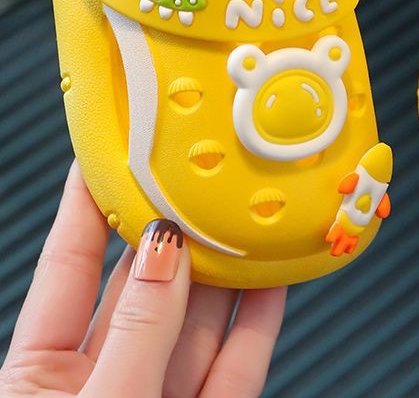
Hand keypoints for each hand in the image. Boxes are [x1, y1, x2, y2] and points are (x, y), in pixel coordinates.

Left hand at [0, 162, 285, 396]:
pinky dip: (259, 321)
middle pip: (145, 287)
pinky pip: (237, 363)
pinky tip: (274, 280)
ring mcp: (158, 397)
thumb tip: (167, 251)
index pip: (69, 266)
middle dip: (176, 232)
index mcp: (41, 376)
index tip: (110, 149)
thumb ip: (140, 329)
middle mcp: (104, 378)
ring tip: (250, 218)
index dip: (89, 204)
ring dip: (228, 271)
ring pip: (198, 321)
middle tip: (203, 180)